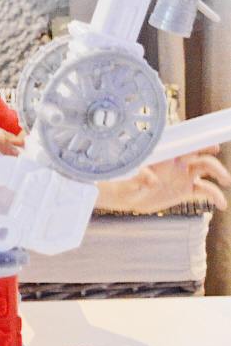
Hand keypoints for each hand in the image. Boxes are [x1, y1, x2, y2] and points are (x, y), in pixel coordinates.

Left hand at [97, 146, 230, 213]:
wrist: (125, 195)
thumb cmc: (124, 180)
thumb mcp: (129, 178)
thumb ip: (139, 176)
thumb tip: (151, 179)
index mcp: (165, 153)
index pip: (184, 141)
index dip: (197, 140)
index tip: (210, 143)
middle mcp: (177, 161)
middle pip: (199, 153)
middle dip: (210, 154)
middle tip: (218, 165)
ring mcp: (183, 175)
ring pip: (206, 169)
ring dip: (218, 172)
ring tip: (225, 182)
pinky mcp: (185, 190)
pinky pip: (204, 190)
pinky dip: (215, 196)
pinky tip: (222, 205)